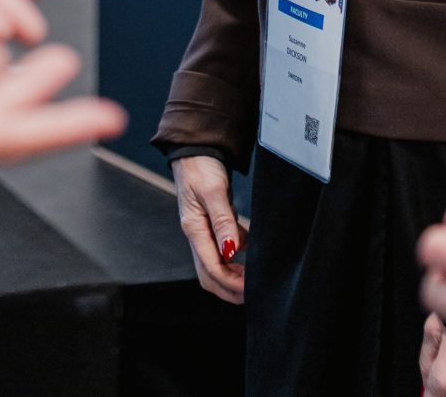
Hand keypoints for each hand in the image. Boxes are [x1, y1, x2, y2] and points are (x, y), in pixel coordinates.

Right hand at [172, 154, 244, 303]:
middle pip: (209, 275)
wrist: (195, 151)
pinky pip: (221, 251)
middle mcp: (196, 235)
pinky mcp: (211, 225)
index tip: (250, 289)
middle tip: (251, 294)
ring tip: (251, 282)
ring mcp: (203, 231)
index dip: (231, 283)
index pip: (211, 268)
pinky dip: (235, 260)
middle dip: (229, 290)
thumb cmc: (200, 168)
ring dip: (232, 278)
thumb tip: (231, 252)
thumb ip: (223, 222)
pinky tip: (249, 256)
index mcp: (194, 229)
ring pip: (215, 266)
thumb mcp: (213, 192)